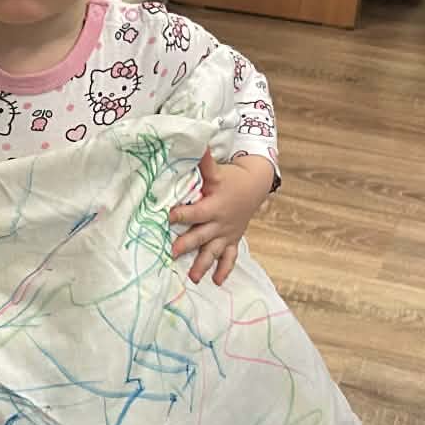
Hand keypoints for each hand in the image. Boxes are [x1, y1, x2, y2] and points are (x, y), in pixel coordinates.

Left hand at [168, 152, 273, 284]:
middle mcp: (220, 223)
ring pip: (214, 251)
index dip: (183, 214)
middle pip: (201, 235)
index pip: (196, 212)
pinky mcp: (232, 240)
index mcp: (214, 205)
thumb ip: (203, 161)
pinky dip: (224, 269)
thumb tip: (195, 142)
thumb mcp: (217, 171)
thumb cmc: (231, 178)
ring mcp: (226, 234)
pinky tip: (216, 282)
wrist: (255, 187)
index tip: (169, 217)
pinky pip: (229, 257)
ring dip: (204, 264)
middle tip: (172, 252)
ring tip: (194, 278)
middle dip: (187, 244)